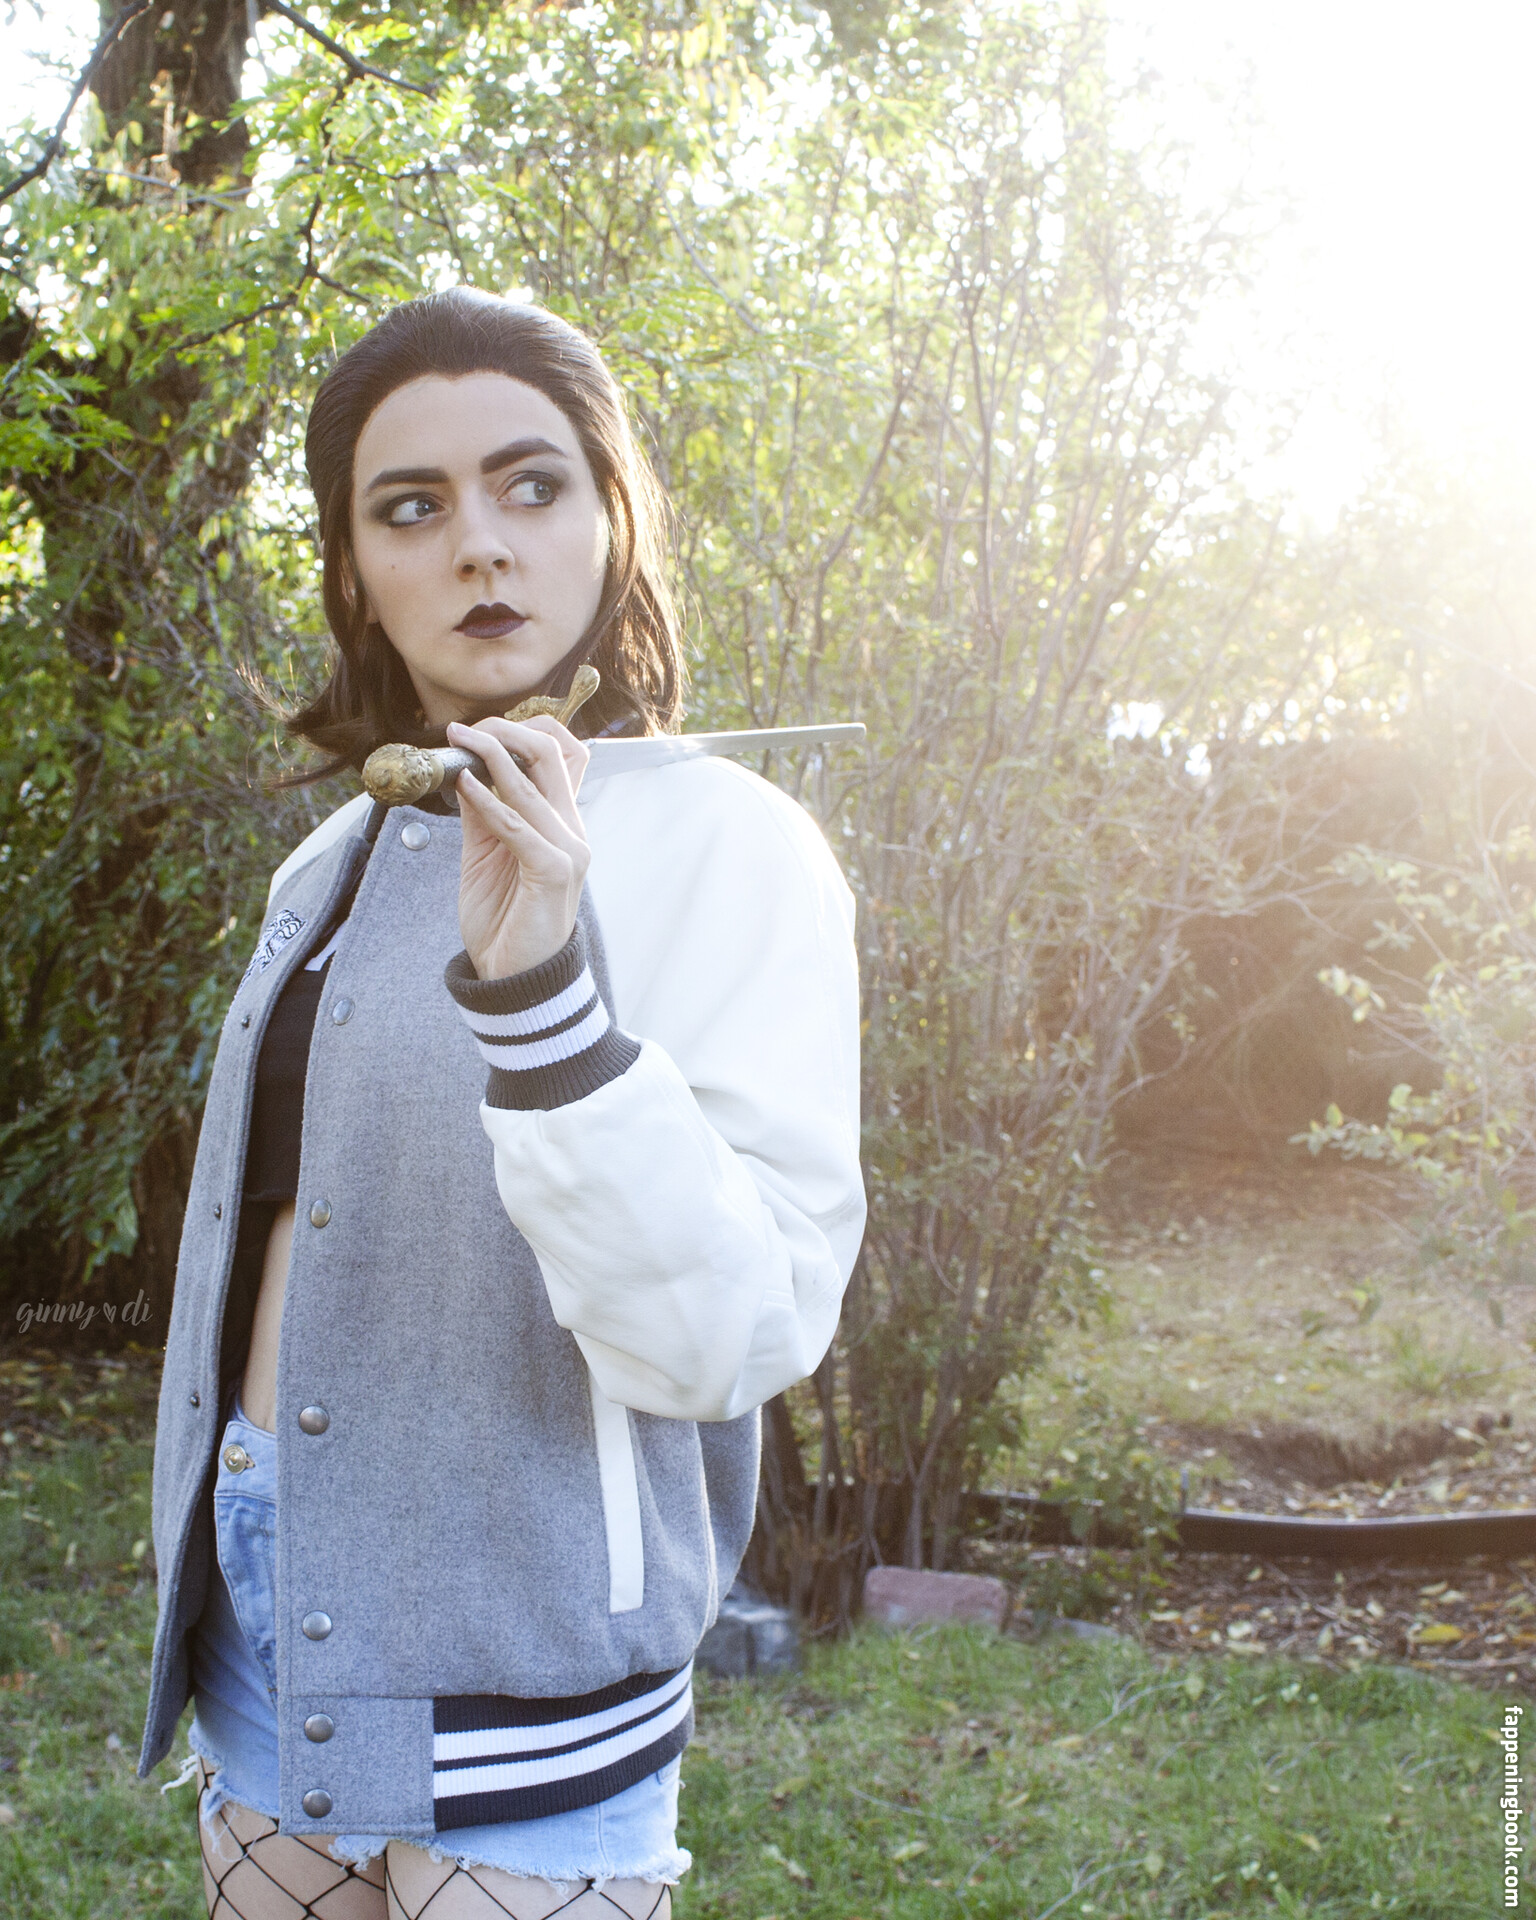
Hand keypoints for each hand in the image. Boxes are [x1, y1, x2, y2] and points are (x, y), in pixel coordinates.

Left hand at [447, 714, 590, 979]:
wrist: (514, 980)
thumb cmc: (504, 921)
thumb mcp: (485, 856)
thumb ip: (482, 814)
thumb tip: (464, 770)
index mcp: (562, 824)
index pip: (563, 755)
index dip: (523, 730)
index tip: (478, 730)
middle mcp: (572, 830)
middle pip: (555, 752)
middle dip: (507, 730)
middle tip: (466, 729)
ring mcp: (567, 850)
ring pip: (535, 780)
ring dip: (492, 753)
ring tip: (459, 742)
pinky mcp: (552, 871)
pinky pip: (517, 823)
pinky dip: (488, 800)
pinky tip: (463, 785)